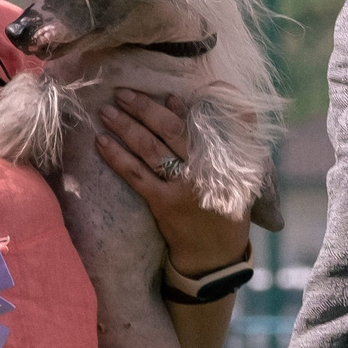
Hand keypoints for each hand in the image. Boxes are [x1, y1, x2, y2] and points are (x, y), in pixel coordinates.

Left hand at [95, 89, 251, 271]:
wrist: (215, 255)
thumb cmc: (229, 210)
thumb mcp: (245, 175)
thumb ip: (238, 140)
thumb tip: (226, 108)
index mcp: (222, 159)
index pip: (200, 127)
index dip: (180, 109)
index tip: (164, 93)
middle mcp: (202, 170)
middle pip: (169, 131)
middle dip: (144, 109)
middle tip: (123, 93)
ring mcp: (180, 187)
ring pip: (149, 148)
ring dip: (126, 126)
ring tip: (106, 111)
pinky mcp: (162, 204)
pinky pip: (135, 175)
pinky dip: (117, 156)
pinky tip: (101, 142)